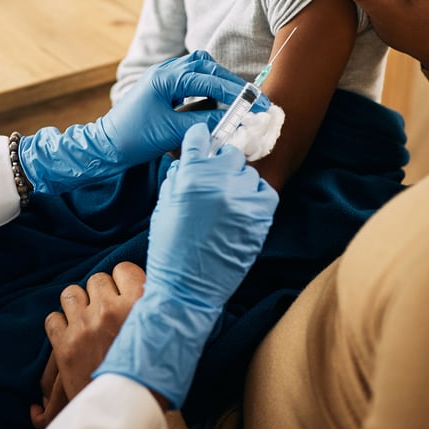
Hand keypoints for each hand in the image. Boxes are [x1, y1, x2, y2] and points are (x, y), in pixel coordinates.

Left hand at [19, 50, 268, 194]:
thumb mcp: (173, 132)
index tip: (258, 103)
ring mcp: (163, 78)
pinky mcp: (163, 88)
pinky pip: (191, 80)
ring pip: (200, 70)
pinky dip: (207, 89)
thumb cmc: (134, 139)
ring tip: (236, 103)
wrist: (104, 146)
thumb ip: (206, 122)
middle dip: (232, 84)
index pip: (210, 79)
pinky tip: (214, 105)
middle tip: (254, 102)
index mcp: (166, 78)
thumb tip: (236, 120)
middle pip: (208, 67)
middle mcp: (165, 71)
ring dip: (219, 83)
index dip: (237, 92)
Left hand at [30, 262, 146, 428]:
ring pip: (71, 293)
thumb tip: (151, 288)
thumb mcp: (168, 337)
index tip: (124, 291)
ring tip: (86, 320)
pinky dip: (59, 325)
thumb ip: (155, 309)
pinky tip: (71, 335)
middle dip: (101, 293)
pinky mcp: (64, 345)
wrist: (130, 410)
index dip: (123, 279)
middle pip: (97, 279)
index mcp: (139, 304)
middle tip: (107, 312)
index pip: (123, 268)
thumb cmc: (155, 376)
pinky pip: (52, 318)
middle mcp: (109, 310)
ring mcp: (84, 326)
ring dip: (78, 304)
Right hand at [93, 123, 277, 407]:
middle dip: (222, 161)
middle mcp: (218, 183)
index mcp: (190, 177)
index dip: (200, 139)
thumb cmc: (169, 251)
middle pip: (230, 153)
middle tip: (216, 176)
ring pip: (249, 173)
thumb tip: (186, 162)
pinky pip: (266, 191)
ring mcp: (242, 200)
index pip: (199, 139)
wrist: (188, 289)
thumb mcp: (162, 209)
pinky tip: (245, 205)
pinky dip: (257, 195)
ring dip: (239, 180)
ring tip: (229, 198)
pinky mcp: (260, 218)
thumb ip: (176, 180)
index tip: (202, 141)